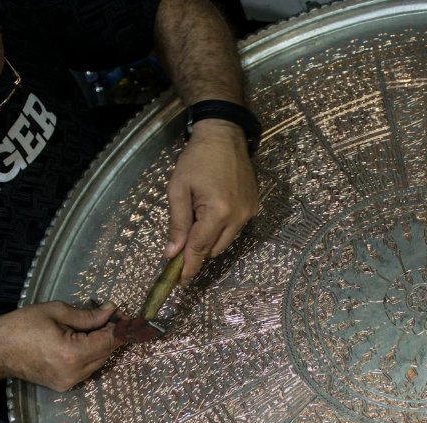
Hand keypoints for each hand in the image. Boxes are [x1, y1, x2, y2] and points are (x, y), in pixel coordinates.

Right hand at [0, 301, 125, 391]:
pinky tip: (85, 339)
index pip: (108, 341)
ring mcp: (69, 383)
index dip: (119, 326)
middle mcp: (74, 373)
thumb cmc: (21, 326)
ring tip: (98, 324)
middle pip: (106, 353)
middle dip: (112, 334)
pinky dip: (91, 353)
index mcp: (72, 354)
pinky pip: (87, 368)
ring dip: (102, 344)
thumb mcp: (55, 312)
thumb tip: (110, 311)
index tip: (124, 313)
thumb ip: (87, 315)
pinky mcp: (63, 385)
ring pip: (98, 362)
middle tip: (113, 315)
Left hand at [165, 118, 258, 280]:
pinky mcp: (254, 207)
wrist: (224, 135)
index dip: (189, 267)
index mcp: (218, 212)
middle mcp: (239, 217)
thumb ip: (176, 223)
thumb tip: (171, 253)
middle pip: (214, 250)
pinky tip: (210, 212)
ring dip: (209, 240)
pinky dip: (221, 229)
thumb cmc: (196, 159)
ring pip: (225, 242)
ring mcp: (249, 212)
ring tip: (195, 220)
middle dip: (197, 251)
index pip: (200, 248)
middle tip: (179, 244)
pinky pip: (235, 229)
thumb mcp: (178, 189)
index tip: (179, 282)